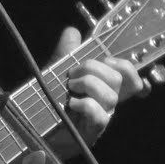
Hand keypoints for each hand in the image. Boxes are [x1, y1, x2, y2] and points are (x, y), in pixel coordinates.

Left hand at [51, 25, 143, 146]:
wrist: (35, 127)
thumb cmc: (51, 98)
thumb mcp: (56, 70)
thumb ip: (67, 51)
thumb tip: (73, 32)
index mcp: (103, 86)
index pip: (129, 75)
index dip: (127, 67)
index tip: (108, 61)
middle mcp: (107, 101)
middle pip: (117, 79)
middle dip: (93, 69)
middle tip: (71, 74)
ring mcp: (102, 117)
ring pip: (110, 96)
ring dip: (87, 85)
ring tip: (69, 88)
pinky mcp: (92, 131)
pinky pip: (100, 115)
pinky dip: (84, 105)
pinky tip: (70, 104)